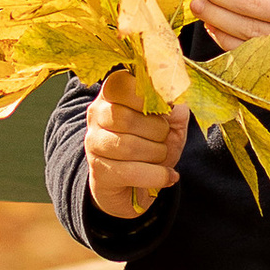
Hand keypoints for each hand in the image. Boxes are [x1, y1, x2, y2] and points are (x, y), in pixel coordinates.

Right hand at [85, 66, 188, 218]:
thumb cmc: (152, 146)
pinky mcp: (98, 172)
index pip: (122, 84)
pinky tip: (168, 176)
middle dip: (157, 131)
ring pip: (127, 146)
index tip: (164, 110)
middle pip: (127, 118)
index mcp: (112, 94)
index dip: (148, 97)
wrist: (136, 185)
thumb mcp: (171, 123)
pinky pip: (130, 172)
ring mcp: (94, 144)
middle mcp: (97, 115)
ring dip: (156, 154)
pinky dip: (157, 176)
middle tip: (163, 138)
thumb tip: (173, 106)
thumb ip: (175, 108)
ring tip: (161, 158)